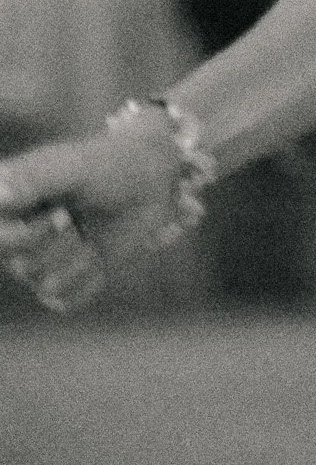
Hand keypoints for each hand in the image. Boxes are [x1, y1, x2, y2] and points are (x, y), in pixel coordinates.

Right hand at [0, 122, 183, 312]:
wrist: (151, 180)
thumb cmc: (110, 165)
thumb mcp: (75, 166)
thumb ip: (35, 179)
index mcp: (9, 203)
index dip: (25, 237)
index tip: (60, 214)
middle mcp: (17, 234)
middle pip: (21, 265)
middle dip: (58, 245)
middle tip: (72, 220)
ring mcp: (39, 260)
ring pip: (45, 284)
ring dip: (79, 260)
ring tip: (89, 235)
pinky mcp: (64, 279)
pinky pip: (66, 300)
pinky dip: (90, 278)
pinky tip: (99, 254)